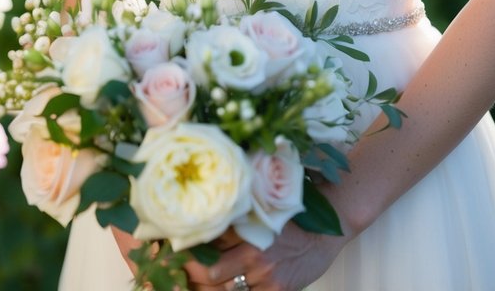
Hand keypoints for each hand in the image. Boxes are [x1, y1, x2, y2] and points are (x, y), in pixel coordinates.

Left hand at [182, 221, 346, 290]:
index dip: (185, 246)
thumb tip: (203, 224)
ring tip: (191, 284)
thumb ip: (235, 219)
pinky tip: (219, 290)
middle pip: (208, 269)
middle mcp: (253, 250)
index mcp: (246, 225)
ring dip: (204, 288)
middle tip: (173, 270)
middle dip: (189, 273)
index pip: (207, 238)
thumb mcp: (261, 211)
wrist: (325, 233)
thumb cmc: (291, 220)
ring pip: (222, 289)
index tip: (169, 249)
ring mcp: (265, 274)